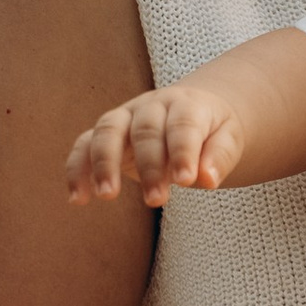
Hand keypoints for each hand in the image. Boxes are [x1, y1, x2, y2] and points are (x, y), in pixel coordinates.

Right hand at [67, 80, 243, 212]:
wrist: (193, 113)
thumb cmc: (212, 131)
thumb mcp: (229, 138)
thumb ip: (220, 156)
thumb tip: (207, 179)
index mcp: (186, 104)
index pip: (182, 125)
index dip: (183, 151)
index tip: (186, 181)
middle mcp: (151, 106)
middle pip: (145, 130)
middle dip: (149, 166)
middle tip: (157, 200)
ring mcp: (125, 117)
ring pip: (107, 131)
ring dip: (104, 163)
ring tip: (106, 196)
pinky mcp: (105, 134)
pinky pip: (84, 145)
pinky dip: (77, 169)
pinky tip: (77, 198)